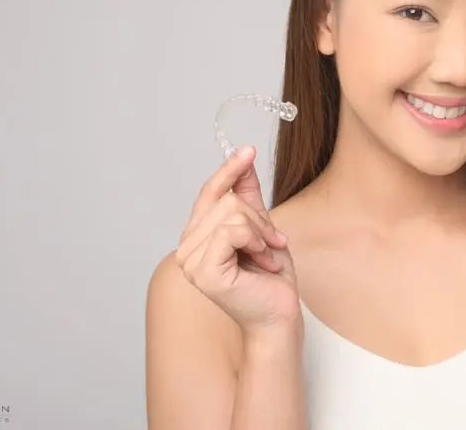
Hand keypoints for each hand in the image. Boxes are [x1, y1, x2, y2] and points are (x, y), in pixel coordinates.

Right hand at [176, 146, 301, 334]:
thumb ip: (248, 195)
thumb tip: (244, 158)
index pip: (209, 192)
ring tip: (267, 255)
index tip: (249, 150)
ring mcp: (190, 261)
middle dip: (259, 217)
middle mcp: (186, 247)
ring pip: (232, 213)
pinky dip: (256, 242)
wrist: (279, 314)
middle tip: (273, 242)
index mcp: (197, 236)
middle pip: (225, 199)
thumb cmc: (270, 278)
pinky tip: (262, 262)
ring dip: (261, 232)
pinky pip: (233, 232)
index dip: (229, 169)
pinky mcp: (203, 272)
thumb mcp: (261, 227)